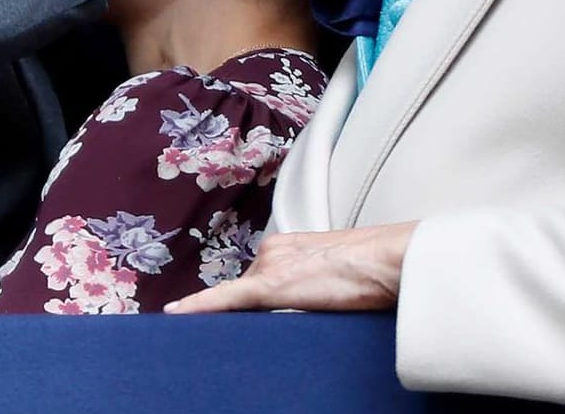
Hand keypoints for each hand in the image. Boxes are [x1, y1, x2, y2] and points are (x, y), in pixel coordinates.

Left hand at [163, 223, 417, 313]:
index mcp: (286, 245)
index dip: (255, 301)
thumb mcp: (337, 272)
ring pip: (244, 301)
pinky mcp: (270, 286)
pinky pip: (225, 300)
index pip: (259, 278)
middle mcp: (271, 251)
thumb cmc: (376, 269)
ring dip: (253, 317)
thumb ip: (312, 282)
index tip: (243, 313)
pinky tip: (174, 316)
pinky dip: (200, 307)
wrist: (391, 261)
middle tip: (286, 319)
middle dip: (256, 310)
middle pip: (248, 290)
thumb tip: (308, 302)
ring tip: (291, 318)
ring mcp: (269, 267)